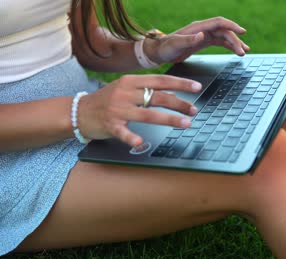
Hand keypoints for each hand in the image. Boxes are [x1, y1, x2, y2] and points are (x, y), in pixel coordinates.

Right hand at [77, 75, 201, 146]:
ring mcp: (117, 109)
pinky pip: (123, 132)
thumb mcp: (127, 89)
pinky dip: (131, 138)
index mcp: (131, 81)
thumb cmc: (107, 100)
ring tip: (185, 124)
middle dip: (179, 104)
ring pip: (148, 114)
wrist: (79, 111)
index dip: (180, 83)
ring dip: (169, 119)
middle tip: (194, 110)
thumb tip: (175, 95)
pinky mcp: (110, 124)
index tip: (197, 87)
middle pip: (157, 97)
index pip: (160, 80)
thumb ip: (148, 90)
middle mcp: (125, 92)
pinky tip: (140, 143)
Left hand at [144, 17, 249, 63]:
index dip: (231, 26)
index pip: (218, 23)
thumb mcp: (175, 45)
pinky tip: (236, 51)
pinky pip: (220, 42)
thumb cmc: (165, 48)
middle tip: (243, 52)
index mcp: (198, 27)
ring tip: (244, 52)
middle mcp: (202, 29)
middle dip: (235, 40)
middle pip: (224, 31)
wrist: (159, 52)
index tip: (242, 32)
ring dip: (234, 43)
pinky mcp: (203, 42)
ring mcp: (204, 35)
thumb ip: (188, 40)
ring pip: (224, 37)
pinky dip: (229, 46)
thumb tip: (202, 35)